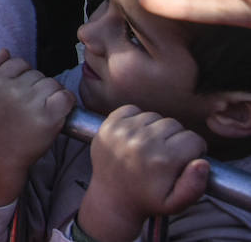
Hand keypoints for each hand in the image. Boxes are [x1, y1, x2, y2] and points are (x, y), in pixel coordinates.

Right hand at [0, 50, 73, 206]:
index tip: (22, 91)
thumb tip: (4, 51)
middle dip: (38, 87)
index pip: (19, 63)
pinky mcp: (48, 117)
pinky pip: (66, 97)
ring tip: (43, 109)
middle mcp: (13, 90)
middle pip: (38, 74)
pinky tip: (58, 112)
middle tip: (32, 105)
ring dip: (52, 95)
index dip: (23, 76)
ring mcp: (31, 103)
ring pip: (53, 84)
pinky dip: (66, 102)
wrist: (1, 154)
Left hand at [77, 105, 208, 241]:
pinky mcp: (109, 124)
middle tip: (167, 153)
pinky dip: (137, 119)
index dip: (195, 149)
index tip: (186, 158)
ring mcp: (123, 130)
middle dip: (176, 138)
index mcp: (162, 160)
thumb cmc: (147, 199)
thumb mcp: (175, 204)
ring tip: (151, 146)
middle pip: (175, 124)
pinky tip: (136, 136)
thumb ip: (194, 186)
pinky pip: (132, 109)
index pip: (193, 139)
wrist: (111, 196)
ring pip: (155, 116)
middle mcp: (143, 141)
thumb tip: (203, 163)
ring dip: (157, 128)